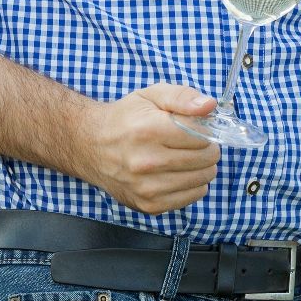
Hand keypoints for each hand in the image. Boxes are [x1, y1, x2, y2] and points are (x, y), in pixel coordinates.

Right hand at [75, 84, 221, 213]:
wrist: (91, 146)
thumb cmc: (126, 118)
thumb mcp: (151, 95)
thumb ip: (182, 97)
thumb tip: (209, 105)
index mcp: (148, 131)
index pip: (201, 136)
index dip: (207, 131)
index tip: (201, 129)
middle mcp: (146, 162)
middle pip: (203, 159)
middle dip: (209, 149)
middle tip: (200, 143)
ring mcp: (146, 188)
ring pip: (200, 180)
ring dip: (204, 168)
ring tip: (191, 157)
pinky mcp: (147, 205)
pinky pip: (190, 198)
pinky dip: (194, 185)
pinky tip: (182, 173)